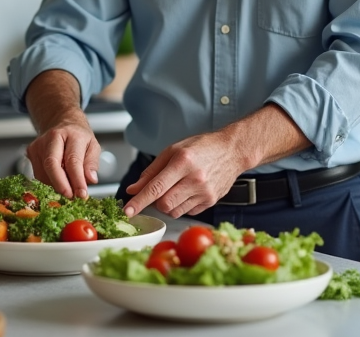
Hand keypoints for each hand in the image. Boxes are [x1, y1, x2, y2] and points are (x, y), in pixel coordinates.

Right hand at [25, 111, 100, 198]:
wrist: (62, 123)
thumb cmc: (78, 137)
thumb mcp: (93, 147)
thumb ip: (92, 164)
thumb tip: (90, 180)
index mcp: (71, 134)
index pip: (73, 160)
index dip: (77, 180)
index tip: (82, 194)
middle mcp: (52, 137)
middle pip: (52, 165)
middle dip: (61, 185)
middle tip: (71, 196)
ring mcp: (38, 144)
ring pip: (44, 173)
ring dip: (57, 184)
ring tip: (69, 183)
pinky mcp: (30, 152)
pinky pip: (39, 174)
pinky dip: (50, 181)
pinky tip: (59, 177)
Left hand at [123, 132, 243, 217]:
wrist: (232, 151)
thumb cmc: (202, 147)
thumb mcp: (173, 150)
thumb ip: (151, 171)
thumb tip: (134, 189)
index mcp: (183, 162)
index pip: (156, 187)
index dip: (139, 201)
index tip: (127, 211)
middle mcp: (195, 179)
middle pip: (164, 204)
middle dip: (155, 201)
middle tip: (159, 190)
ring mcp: (205, 192)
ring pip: (174, 211)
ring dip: (168, 204)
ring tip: (176, 188)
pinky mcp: (211, 201)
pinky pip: (187, 212)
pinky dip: (181, 205)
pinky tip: (188, 191)